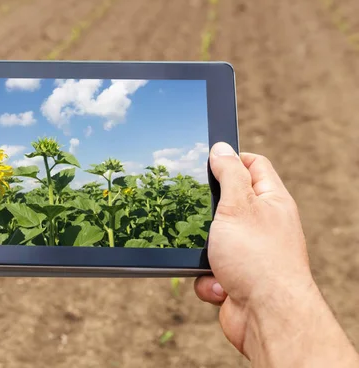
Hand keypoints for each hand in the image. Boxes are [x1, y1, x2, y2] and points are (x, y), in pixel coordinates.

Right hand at [195, 142, 358, 365]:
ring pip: (210, 238)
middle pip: (227, 202)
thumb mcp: (238, 204)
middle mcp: (262, 224)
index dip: (231, 159)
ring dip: (203, 250)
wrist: (266, 317)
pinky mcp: (234, 277)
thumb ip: (229, 173)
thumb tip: (222, 148)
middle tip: (193, 210)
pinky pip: (208, 268)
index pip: (254, 165)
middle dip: (206, 212)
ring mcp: (248, 252)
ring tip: (213, 258)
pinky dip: (207, 277)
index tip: (207, 161)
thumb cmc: (258, 258)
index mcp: (271, 201)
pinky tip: (220, 284)